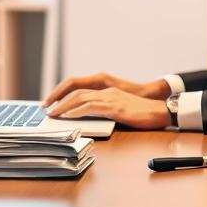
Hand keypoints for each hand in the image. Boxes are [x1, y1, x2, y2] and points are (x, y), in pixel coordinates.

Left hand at [46, 87, 170, 130]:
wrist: (160, 111)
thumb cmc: (142, 113)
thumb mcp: (119, 109)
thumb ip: (104, 109)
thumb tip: (86, 118)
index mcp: (106, 90)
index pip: (79, 88)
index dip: (63, 93)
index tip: (51, 102)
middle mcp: (106, 91)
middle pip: (76, 90)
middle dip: (58, 98)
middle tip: (45, 108)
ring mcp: (111, 98)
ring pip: (81, 97)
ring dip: (64, 105)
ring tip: (52, 114)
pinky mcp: (115, 108)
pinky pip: (92, 107)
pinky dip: (78, 110)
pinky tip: (69, 116)